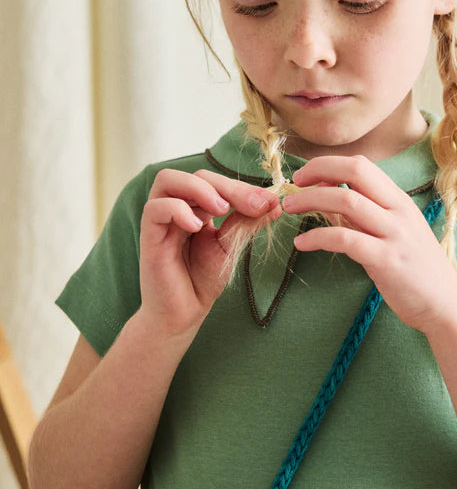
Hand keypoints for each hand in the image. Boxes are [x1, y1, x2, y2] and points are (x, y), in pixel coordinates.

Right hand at [140, 169, 280, 338]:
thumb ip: (247, 223)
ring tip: (222, 209)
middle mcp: (176, 207)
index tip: (269, 202)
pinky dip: (177, 210)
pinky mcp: (149, 236)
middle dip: (228, 186)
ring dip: (199, 188)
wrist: (183, 313)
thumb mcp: (232, 246)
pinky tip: (197, 227)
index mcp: (196, 207)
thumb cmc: (203, 279)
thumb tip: (274, 203)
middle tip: (253, 204)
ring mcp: (161, 220)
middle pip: (196, 175)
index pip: (216, 181)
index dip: (243, 187)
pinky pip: (155, 208)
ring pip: (168, 180)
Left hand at [283, 155, 456, 332]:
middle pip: (355, 170)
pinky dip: (317, 237)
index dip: (329, 163)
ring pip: (346, 199)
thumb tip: (329, 200)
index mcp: (400, 201)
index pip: (362, 165)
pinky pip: (345, 239)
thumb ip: (366, 216)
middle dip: (318, 169)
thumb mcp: (395, 234)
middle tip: (293, 182)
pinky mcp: (386, 260)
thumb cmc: (416, 271)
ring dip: (310, 199)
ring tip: (289, 207)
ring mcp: (394, 234)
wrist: (445, 305)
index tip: (306, 174)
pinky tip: (301, 243)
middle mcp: (399, 211)